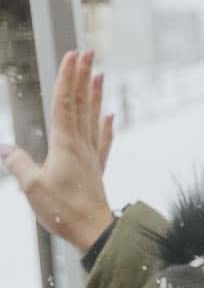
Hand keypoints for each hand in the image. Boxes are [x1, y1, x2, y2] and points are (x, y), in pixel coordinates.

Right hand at [1, 50, 116, 253]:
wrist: (95, 235)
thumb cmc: (65, 212)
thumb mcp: (32, 187)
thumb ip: (18, 164)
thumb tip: (4, 147)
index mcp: (64, 144)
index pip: (64, 102)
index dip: (67, 76)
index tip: (72, 54)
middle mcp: (81, 146)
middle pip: (81, 104)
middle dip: (82, 76)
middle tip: (88, 52)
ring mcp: (91, 157)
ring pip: (92, 118)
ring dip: (95, 95)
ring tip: (99, 74)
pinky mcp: (96, 171)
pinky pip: (102, 143)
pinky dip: (105, 127)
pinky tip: (109, 117)